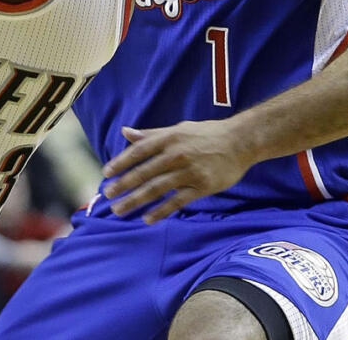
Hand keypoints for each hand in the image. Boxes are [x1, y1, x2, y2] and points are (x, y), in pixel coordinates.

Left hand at [101, 120, 249, 223]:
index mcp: (169, 138)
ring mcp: (189, 171)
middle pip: (144, 172)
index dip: (121, 162)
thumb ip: (151, 135)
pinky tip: (147, 218)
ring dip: (136, 200)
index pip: (139, 151)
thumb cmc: (206, 134)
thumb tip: (125, 132)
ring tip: (119, 210)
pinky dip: (161, 211)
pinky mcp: (201, 187)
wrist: (240, 141)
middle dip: (123, 185)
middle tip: (107, 195)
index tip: (107, 173)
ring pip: (157, 189)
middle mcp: (177, 154)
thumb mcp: (178, 129)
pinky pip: (177, 201)